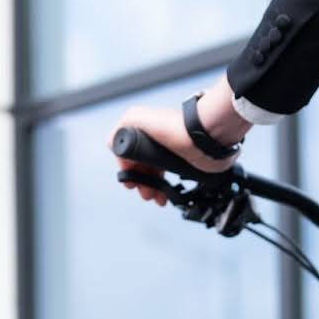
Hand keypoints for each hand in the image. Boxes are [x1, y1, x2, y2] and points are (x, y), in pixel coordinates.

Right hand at [108, 78, 250, 204]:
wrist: (207, 137)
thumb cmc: (175, 127)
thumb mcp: (136, 120)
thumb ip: (119, 131)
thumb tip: (111, 145)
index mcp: (141, 128)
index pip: (126, 154)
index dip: (127, 169)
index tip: (130, 183)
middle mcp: (152, 138)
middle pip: (139, 165)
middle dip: (140, 182)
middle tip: (145, 194)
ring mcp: (166, 149)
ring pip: (152, 173)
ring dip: (150, 188)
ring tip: (156, 198)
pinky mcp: (180, 159)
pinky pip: (166, 176)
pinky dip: (162, 188)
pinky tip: (165, 195)